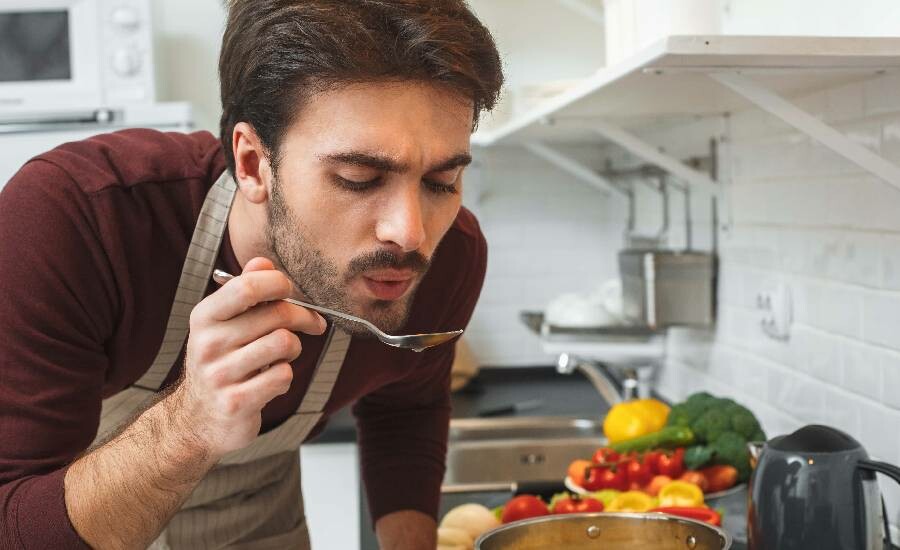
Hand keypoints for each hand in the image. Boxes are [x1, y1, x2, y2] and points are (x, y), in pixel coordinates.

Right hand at [170, 257, 326, 457]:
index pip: (248, 286)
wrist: (197, 419)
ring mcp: (219, 374)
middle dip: (304, 317)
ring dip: (294, 349)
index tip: (291, 292)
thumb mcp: (224, 324)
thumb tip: (263, 261)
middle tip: (312, 324)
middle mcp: (208, 343)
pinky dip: (286, 377)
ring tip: (282, 356)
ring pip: (284, 343)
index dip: (280, 283)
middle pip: (277, 314)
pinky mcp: (235, 402)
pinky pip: (283, 376)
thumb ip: (244, 291)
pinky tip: (272, 380)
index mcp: (205, 316)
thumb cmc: (221, 362)